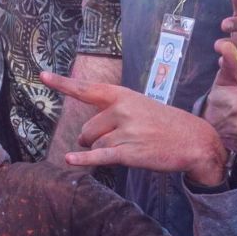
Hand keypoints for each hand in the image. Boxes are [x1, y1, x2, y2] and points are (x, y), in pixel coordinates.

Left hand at [44, 69, 231, 185]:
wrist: (195, 140)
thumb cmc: (165, 124)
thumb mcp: (140, 106)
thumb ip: (113, 111)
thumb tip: (86, 133)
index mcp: (123, 95)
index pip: (87, 89)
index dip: (62, 83)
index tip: (42, 76)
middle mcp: (122, 110)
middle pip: (87, 129)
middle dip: (92, 139)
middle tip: (115, 141)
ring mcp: (125, 131)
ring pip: (94, 145)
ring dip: (103, 151)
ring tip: (128, 147)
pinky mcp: (129, 153)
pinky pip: (99, 156)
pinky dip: (83, 160)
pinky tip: (69, 160)